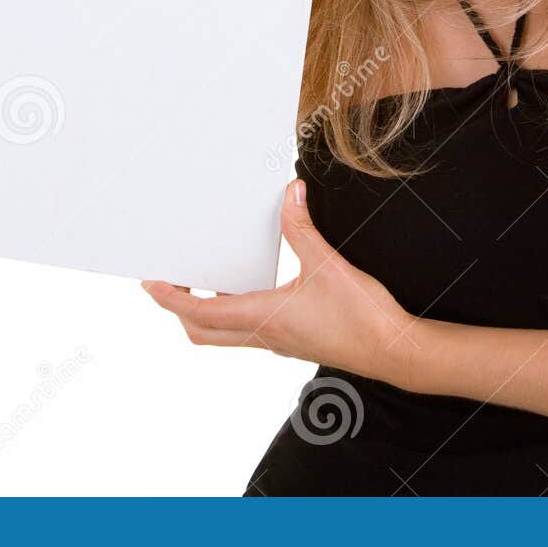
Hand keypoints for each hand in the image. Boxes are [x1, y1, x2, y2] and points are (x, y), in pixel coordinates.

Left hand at [141, 180, 417, 386]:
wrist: (396, 352)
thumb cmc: (363, 316)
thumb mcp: (328, 264)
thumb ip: (303, 228)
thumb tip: (290, 194)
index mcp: (264, 318)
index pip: (201, 312)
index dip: (172, 298)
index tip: (152, 283)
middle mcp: (265, 336)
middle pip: (205, 331)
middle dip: (181, 309)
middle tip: (170, 284)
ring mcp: (280, 342)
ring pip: (227, 333)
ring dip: (209, 311)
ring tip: (206, 280)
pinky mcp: (295, 342)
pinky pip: (251, 330)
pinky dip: (237, 311)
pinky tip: (252, 288)